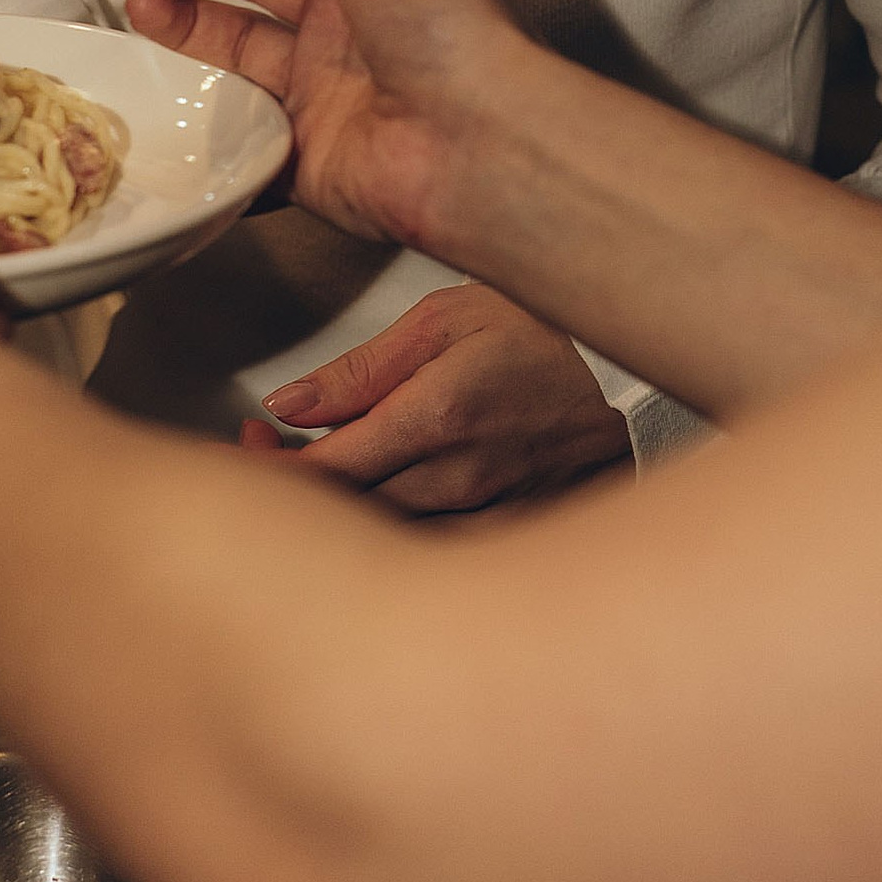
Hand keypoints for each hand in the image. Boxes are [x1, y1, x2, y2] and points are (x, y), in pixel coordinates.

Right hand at [126, 0, 532, 257]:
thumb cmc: (449, 28)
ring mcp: (321, 85)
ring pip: (233, 46)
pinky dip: (199, 108)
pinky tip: (169, 79)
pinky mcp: (299, 149)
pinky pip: (235, 127)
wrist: (472, 143)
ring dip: (182, 21)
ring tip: (147, 7)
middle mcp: (347, 19)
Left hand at [249, 283, 626, 515]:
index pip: (323, 470)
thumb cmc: (537, 343)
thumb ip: (361, 368)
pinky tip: (373, 513)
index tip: (250, 445)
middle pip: (341, 514)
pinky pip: (425, 559)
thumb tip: (288, 404)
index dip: (271, 470)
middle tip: (268, 455)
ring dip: (333, 518)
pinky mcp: (499, 544)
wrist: (630, 389)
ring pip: (378, 543)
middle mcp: (455, 479)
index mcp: (433, 416)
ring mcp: (481, 519)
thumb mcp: (445, 322)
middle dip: (290, 491)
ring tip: (316, 474)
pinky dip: (386, 543)